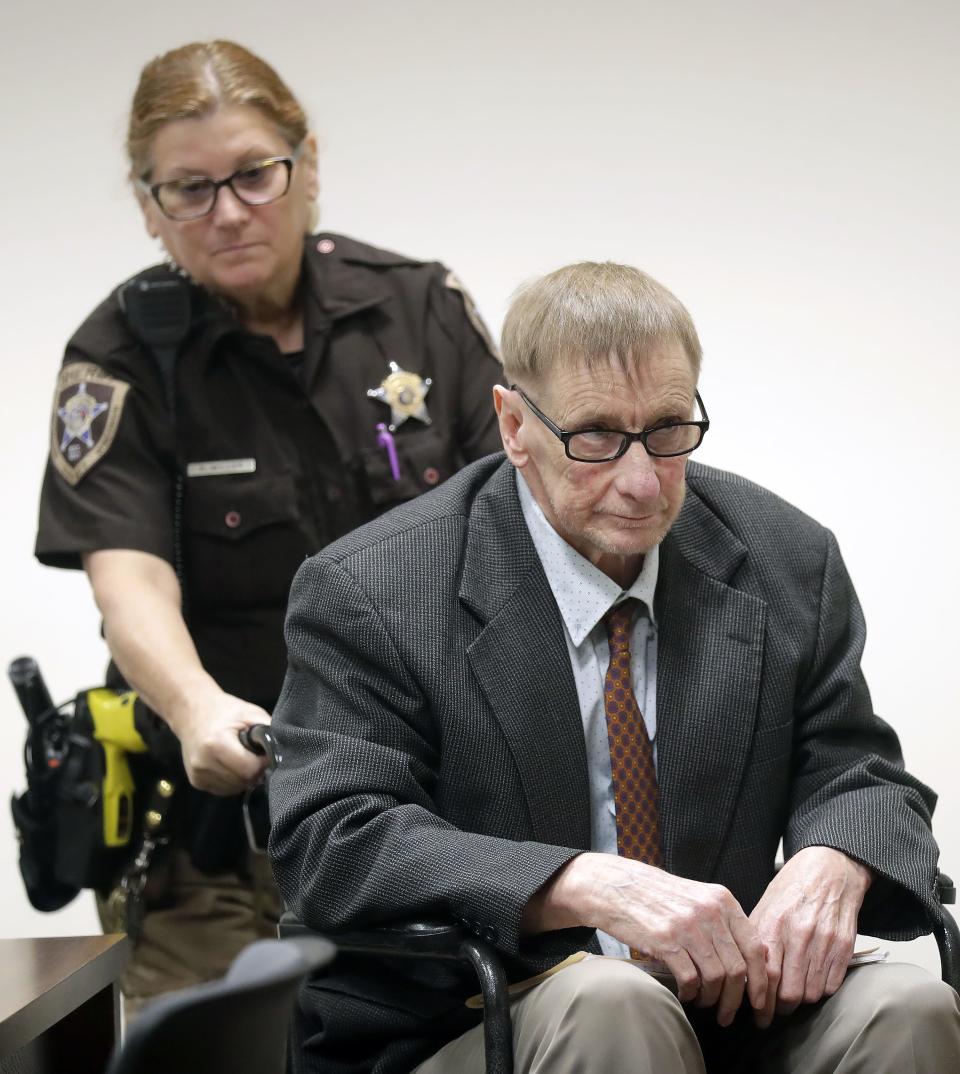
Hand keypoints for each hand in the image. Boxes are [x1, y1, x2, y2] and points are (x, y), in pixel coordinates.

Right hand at [168, 686, 271, 794]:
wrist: (191, 711)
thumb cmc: (225, 710)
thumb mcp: (250, 713)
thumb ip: (268, 732)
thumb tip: (284, 752)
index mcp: (216, 744)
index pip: (249, 770)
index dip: (262, 763)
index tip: (264, 753)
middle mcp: (204, 763)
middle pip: (242, 781)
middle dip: (254, 771)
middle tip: (254, 755)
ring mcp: (198, 774)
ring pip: (234, 789)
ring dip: (244, 777)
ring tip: (241, 757)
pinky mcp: (196, 782)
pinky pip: (224, 789)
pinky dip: (232, 780)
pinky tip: (230, 764)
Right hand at [533, 854, 769, 1025]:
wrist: (616, 886)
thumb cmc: (657, 895)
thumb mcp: (697, 898)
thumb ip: (723, 923)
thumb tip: (751, 963)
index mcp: (722, 899)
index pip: (755, 948)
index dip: (761, 981)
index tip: (759, 1002)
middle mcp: (709, 911)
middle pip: (738, 969)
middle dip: (736, 1000)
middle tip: (728, 1014)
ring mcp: (687, 926)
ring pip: (716, 977)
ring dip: (712, 999)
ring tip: (704, 1004)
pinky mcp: (665, 940)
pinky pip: (690, 979)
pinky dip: (691, 993)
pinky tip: (685, 994)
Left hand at [749, 846, 871, 1027]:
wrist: (829, 869)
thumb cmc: (791, 888)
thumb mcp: (765, 906)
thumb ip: (756, 938)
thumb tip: (743, 971)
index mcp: (774, 923)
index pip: (765, 975)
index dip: (761, 1002)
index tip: (758, 1015)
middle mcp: (799, 934)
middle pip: (790, 991)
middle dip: (780, 1008)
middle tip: (775, 1011)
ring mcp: (825, 941)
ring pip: (812, 993)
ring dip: (801, 1001)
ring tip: (792, 997)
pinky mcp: (845, 946)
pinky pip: (832, 985)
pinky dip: (820, 990)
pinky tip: (811, 983)